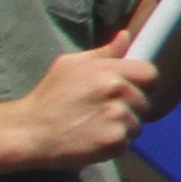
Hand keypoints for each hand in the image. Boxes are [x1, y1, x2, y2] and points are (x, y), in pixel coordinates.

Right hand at [7, 42, 156, 170]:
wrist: (29, 131)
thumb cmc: (48, 97)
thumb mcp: (70, 65)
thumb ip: (103, 53)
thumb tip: (126, 37)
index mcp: (109, 71)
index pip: (150, 74)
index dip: (145, 84)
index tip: (134, 91)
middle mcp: (117, 92)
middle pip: (145, 102)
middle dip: (130, 108)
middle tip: (103, 112)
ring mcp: (117, 118)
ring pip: (137, 125)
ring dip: (122, 128)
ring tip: (95, 126)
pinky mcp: (114, 142)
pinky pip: (127, 143)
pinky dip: (113, 145)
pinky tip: (93, 139)